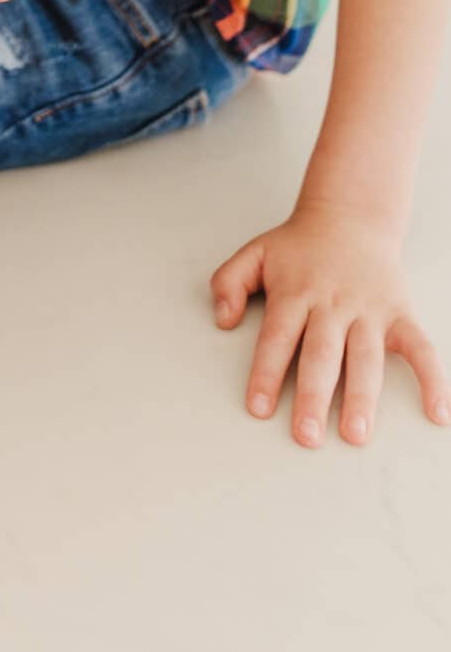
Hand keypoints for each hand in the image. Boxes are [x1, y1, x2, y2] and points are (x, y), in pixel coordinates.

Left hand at [211, 199, 450, 446]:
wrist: (351, 216)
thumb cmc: (300, 245)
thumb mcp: (255, 253)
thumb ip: (229, 282)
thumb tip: (222, 319)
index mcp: (296, 293)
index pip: (278, 338)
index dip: (266, 374)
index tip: (259, 408)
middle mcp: (333, 305)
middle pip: (321, 355)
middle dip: (314, 397)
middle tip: (306, 436)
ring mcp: (370, 311)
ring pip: (365, 358)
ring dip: (362, 398)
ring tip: (355, 434)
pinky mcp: (400, 314)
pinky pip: (422, 349)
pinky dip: (433, 380)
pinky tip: (438, 414)